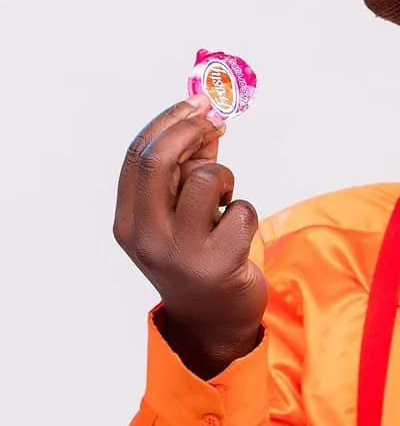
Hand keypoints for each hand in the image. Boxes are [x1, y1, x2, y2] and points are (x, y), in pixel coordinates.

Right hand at [113, 96, 265, 377]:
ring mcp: (180, 253)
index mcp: (128, 223)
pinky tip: (238, 237)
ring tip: (225, 205)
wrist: (214, 324)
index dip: (169, 122)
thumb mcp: (180, 216)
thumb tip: (206, 118)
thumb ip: (187, 171)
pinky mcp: (218, 265)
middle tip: (219, 117)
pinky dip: (246, 214)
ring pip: (208, 179)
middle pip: (162, 159)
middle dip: (193, 129)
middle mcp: (147, 238)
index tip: (197, 101)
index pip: (139, 156)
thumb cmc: (199, 259)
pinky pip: (241, 211)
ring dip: (226, 180)